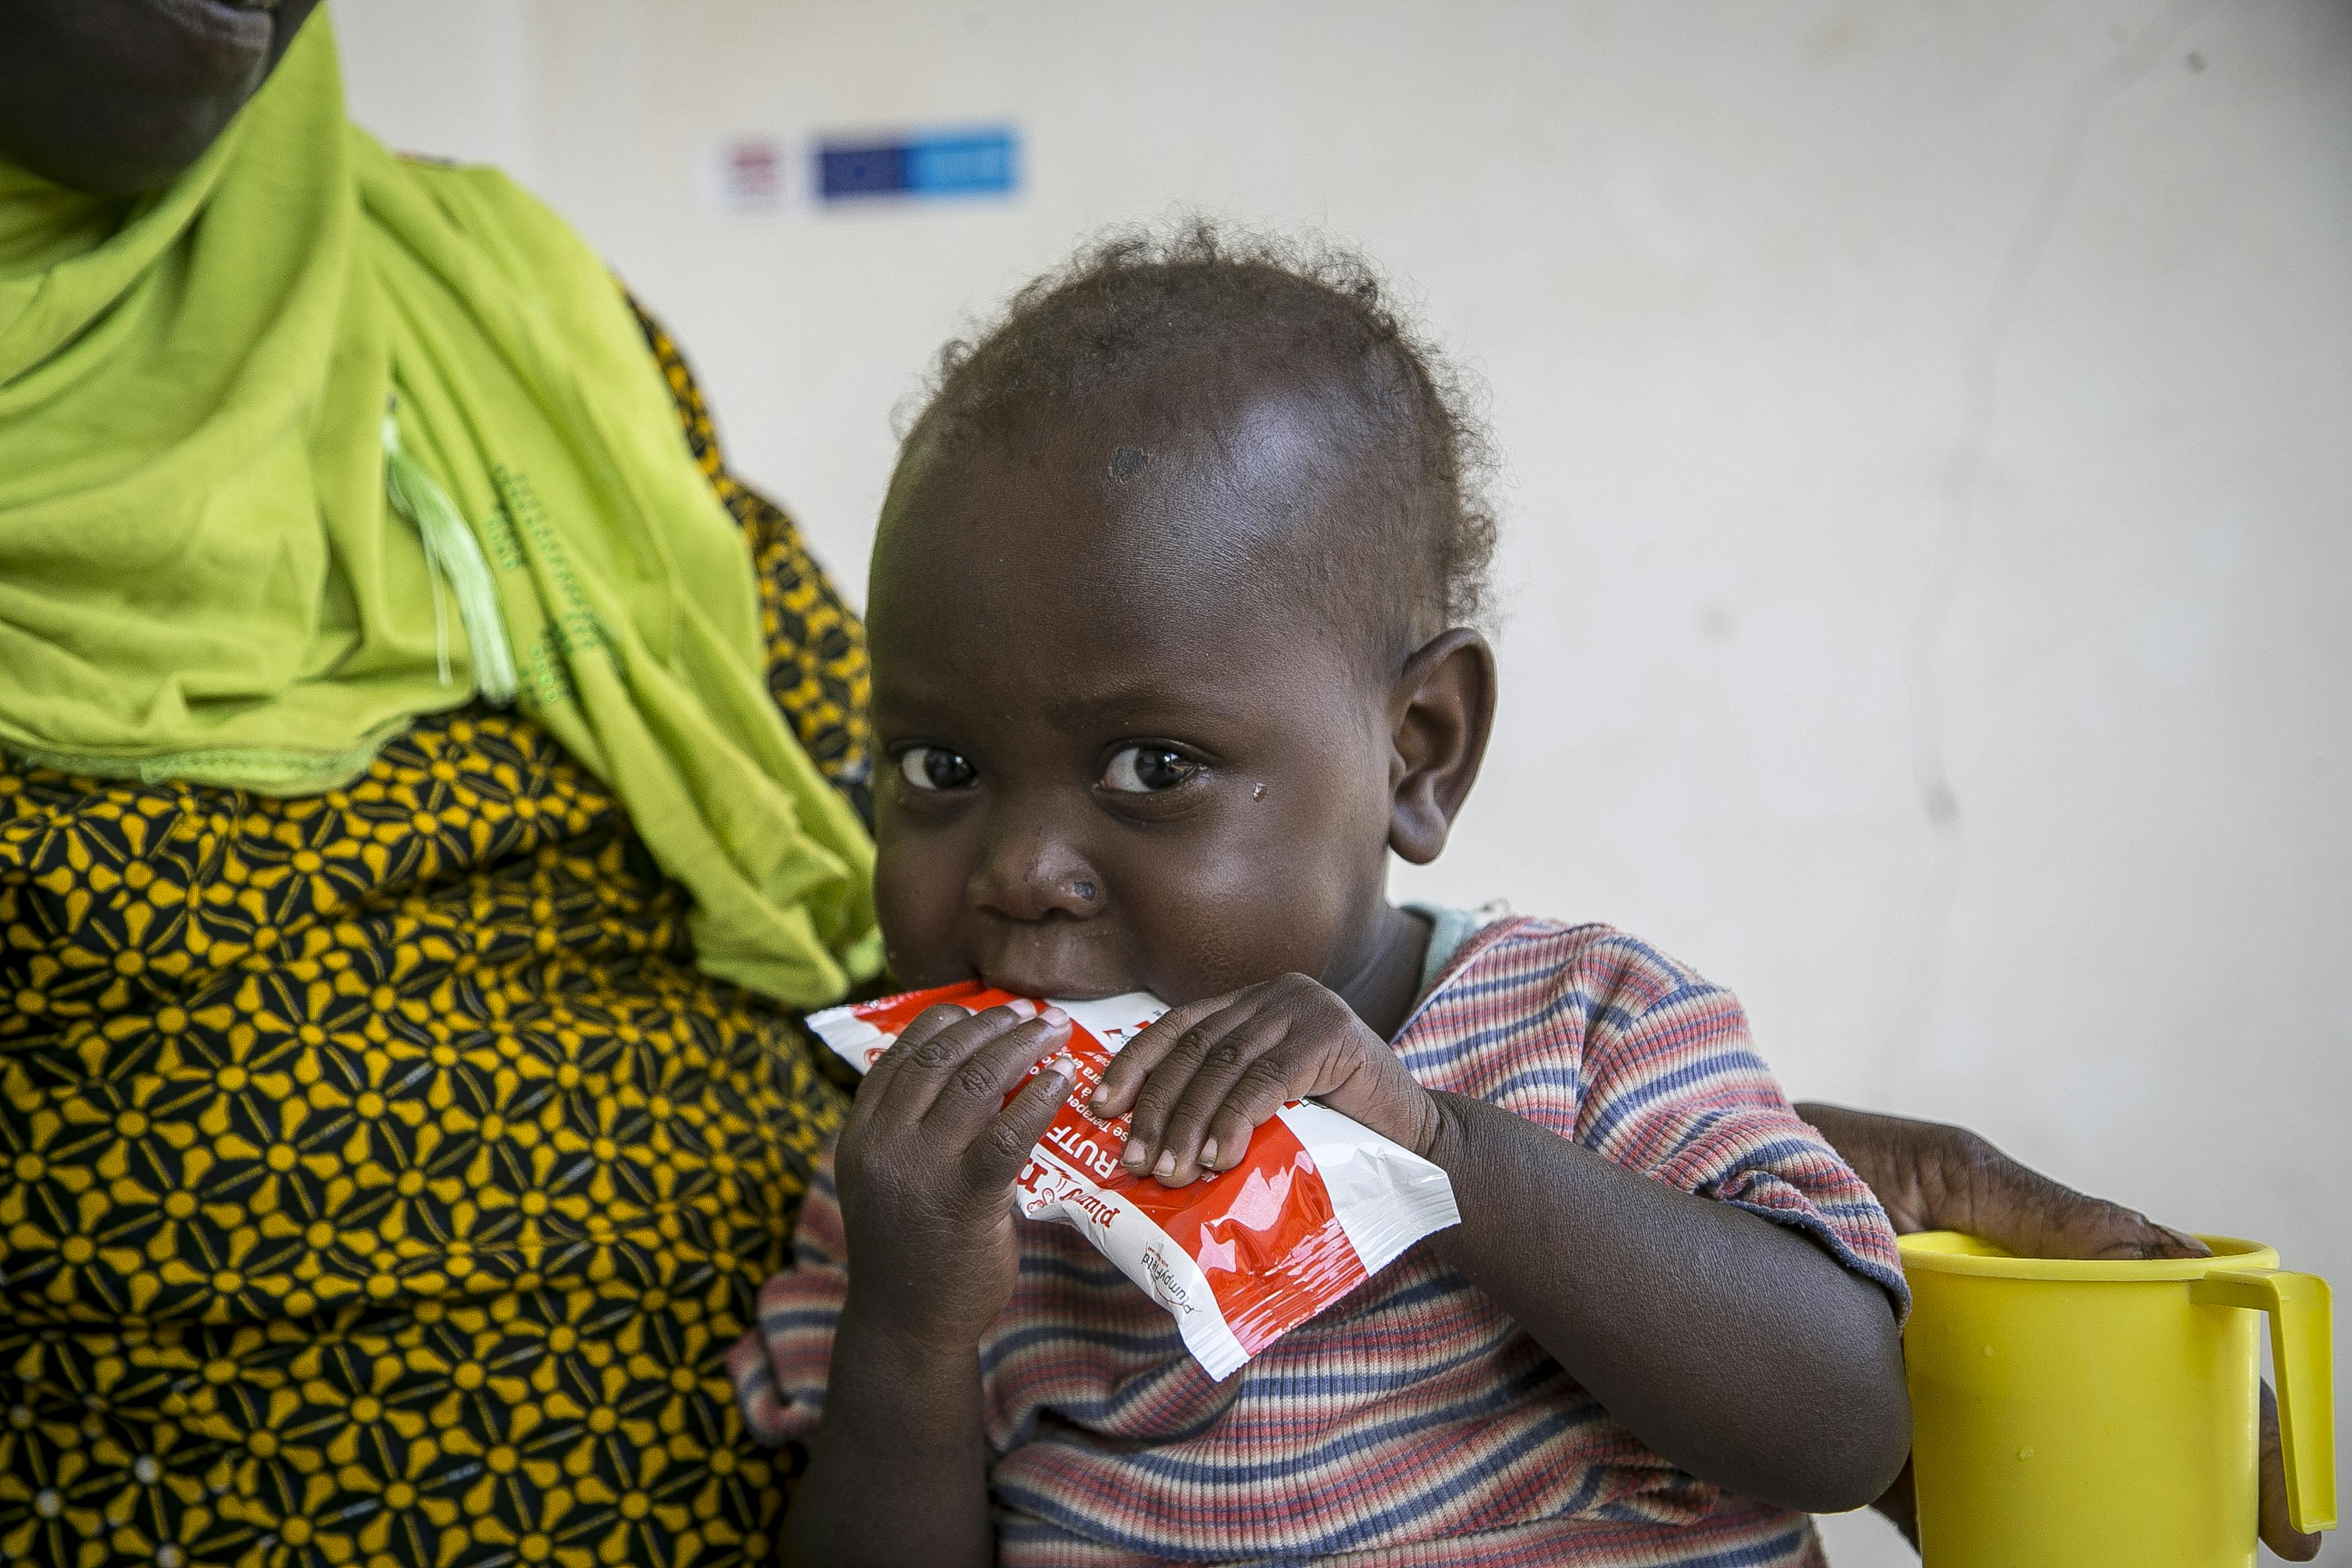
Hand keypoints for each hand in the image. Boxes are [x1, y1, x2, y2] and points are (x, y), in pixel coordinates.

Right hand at [831, 1000, 1076, 1351]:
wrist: (907, 1325)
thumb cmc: (910, 1246)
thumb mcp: (889, 1176)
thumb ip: (912, 1127)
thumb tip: (969, 1067)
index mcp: (861, 1131)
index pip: (903, 1051)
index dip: (949, 1020)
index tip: (986, 1007)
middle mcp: (883, 1142)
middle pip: (942, 1057)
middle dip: (992, 1025)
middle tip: (1032, 1014)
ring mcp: (920, 1169)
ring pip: (976, 1083)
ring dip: (1022, 1047)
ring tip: (1055, 1033)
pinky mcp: (964, 1198)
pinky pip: (1009, 1133)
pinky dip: (1039, 1097)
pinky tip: (1063, 1079)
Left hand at [1089, 972, 1438, 1186]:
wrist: (1419, 1144)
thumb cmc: (1337, 1134)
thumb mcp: (1266, 1108)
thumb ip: (1218, 1101)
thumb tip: (1141, 1142)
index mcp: (1252, 1003)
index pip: (1177, 1026)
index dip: (1134, 1065)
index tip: (1099, 1107)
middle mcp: (1275, 994)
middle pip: (1195, 1048)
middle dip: (1157, 1107)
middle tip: (1134, 1160)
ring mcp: (1306, 1007)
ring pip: (1226, 1066)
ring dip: (1189, 1123)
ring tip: (1170, 1172)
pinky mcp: (1333, 1034)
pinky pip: (1267, 1080)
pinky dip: (1235, 1120)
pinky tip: (1220, 1157)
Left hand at [1798, 1103, 2320, 1561]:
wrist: (1687, 1188)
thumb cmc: (1817, 1150)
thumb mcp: (1940, 1168)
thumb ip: (2041, 1209)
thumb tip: (2167, 1256)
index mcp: (2032, 1277)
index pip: (2164, 1350)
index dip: (2241, 1423)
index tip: (2285, 1503)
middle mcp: (1997, 1345)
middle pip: (2122, 1430)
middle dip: (2196, 1494)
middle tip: (2252, 1549)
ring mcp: (1939, 1398)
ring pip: (2044, 1480)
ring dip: (2096, 1531)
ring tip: (2139, 1566)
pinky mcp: (1867, 1437)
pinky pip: (1938, 1508)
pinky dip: (1976, 1544)